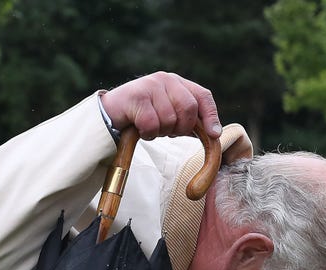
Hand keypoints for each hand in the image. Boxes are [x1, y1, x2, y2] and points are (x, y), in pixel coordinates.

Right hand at [100, 71, 221, 139]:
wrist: (110, 114)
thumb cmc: (144, 117)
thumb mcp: (170, 115)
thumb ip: (189, 120)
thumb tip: (214, 133)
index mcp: (177, 83)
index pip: (202, 96)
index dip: (211, 116)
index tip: (214, 134)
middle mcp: (165, 79)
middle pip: (188, 108)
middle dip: (181, 128)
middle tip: (168, 132)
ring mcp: (150, 85)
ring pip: (170, 119)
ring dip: (161, 132)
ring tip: (150, 127)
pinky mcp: (136, 97)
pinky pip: (152, 125)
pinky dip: (148, 134)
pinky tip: (139, 128)